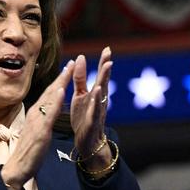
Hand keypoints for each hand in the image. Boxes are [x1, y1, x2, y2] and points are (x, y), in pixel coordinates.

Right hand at [1, 61, 73, 189]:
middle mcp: (36, 113)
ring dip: (60, 83)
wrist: (17, 168)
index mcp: (36, 113)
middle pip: (51, 91)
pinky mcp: (41, 131)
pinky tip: (62, 91)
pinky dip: (56, 101)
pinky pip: (50, 114)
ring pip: (51, 99)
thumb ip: (43, 118)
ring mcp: (38, 121)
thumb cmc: (28, 150)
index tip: (68, 67)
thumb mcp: (38, 130)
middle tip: (72, 62)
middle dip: (62, 76)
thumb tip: (49, 109)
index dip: (59, 80)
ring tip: (69, 70)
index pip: (50, 93)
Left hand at [70, 46, 112, 164]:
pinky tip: (97, 93)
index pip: (101, 75)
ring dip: (104, 82)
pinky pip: (94, 111)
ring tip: (106, 70)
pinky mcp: (92, 122)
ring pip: (102, 95)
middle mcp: (100, 100)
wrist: (87, 141)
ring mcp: (97, 111)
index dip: (104, 62)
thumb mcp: (80, 95)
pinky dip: (96, 102)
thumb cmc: (84, 116)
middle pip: (104, 82)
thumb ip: (80, 78)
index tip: (107, 49)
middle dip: (106, 69)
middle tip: (109, 57)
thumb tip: (79, 58)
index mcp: (95, 93)